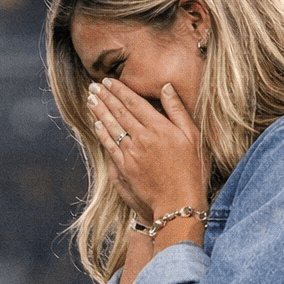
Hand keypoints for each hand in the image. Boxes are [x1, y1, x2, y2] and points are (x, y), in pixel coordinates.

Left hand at [87, 77, 208, 231]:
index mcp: (160, 127)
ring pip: (111, 127)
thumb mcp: (193, 136)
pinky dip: (102, 134)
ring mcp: (132, 154)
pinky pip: (110, 147)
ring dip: (99, 112)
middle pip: (120, 112)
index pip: (135, 102)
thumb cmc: (192, 169)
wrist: (179, 202)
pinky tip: (96, 124)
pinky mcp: (125, 168)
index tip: (109, 81)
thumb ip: (178, 110)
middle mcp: (143, 138)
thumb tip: (166, 87)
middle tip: (93, 86)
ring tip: (90, 100)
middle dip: (105, 97)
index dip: (120, 90)